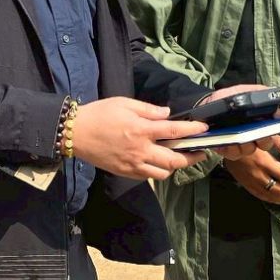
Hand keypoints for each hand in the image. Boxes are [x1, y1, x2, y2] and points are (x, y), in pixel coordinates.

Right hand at [68, 97, 206, 179]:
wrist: (76, 133)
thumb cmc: (100, 114)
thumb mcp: (124, 103)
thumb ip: (148, 109)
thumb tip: (167, 114)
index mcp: (141, 129)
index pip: (174, 131)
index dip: (192, 130)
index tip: (204, 129)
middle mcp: (140, 150)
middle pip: (174, 160)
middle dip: (191, 157)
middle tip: (201, 153)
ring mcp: (133, 164)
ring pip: (163, 172)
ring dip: (174, 166)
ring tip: (178, 159)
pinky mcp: (125, 172)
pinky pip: (148, 176)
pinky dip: (157, 171)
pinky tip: (158, 163)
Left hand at [193, 82, 279, 161]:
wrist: (206, 104)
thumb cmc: (228, 99)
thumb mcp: (244, 91)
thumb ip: (261, 94)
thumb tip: (278, 102)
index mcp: (261, 124)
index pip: (276, 136)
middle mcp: (253, 137)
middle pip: (265, 144)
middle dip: (265, 141)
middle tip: (262, 135)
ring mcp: (240, 144)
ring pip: (249, 150)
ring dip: (247, 145)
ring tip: (242, 138)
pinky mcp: (226, 149)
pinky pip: (232, 153)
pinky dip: (231, 149)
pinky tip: (227, 143)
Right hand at [225, 145, 279, 205]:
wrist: (225, 147)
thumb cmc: (245, 140)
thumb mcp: (260, 135)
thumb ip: (276, 140)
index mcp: (263, 162)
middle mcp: (258, 175)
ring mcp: (251, 182)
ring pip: (271, 196)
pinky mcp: (246, 185)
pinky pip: (261, 196)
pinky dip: (273, 200)